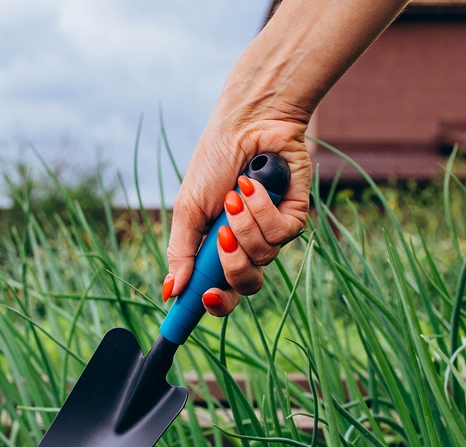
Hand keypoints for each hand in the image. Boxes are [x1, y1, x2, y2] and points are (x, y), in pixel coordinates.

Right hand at [163, 114, 311, 316]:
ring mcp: (271, 235)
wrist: (247, 124)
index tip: (204, 300)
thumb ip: (181, 252)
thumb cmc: (214, 163)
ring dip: (243, 225)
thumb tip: (171, 292)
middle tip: (221, 239)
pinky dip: (261, 209)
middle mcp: (247, 248)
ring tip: (234, 195)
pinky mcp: (294, 218)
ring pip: (262, 258)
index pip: (221, 292)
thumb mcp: (188, 209)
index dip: (215, 303)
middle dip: (232, 266)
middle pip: (246, 286)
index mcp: (219, 251)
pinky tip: (252, 185)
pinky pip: (279, 233)